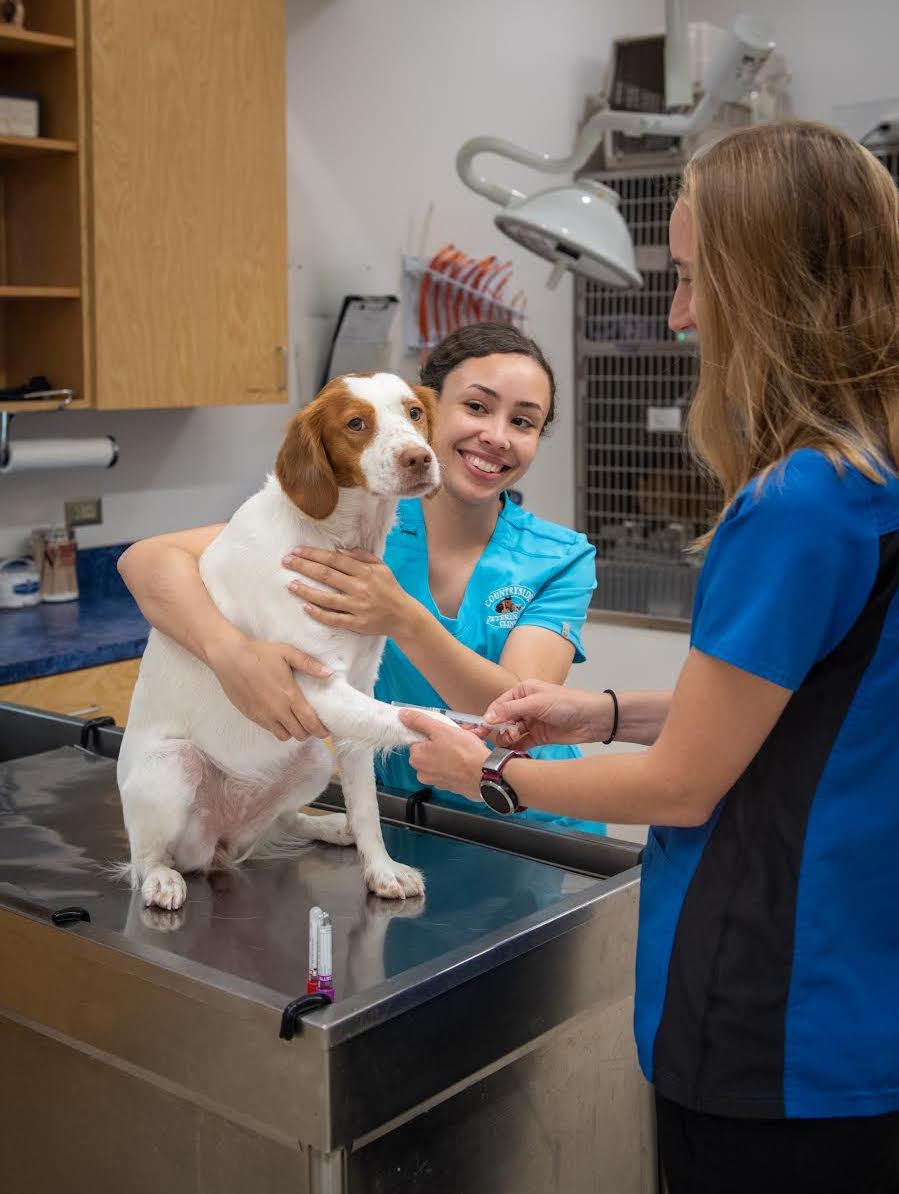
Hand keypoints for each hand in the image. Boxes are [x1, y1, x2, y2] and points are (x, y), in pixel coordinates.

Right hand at [205, 632, 331, 741]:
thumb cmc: (259, 653)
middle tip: (312, 725)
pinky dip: (277, 728)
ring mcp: (263, 715)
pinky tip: (279, 717)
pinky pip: (269, 730)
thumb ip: (309, 664)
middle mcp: (277, 710)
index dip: (321, 731)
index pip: (310, 722)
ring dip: (292, 732)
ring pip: (284, 736)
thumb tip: (329, 673)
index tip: (326, 731)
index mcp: (289, 696)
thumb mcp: (287, 653)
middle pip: (299, 734)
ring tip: (295, 722)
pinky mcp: (251, 716)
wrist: (229, 658)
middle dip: (309, 732)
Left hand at [282, 547, 412, 636]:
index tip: (297, 550)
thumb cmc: (389, 589)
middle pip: (327, 575)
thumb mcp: (381, 567)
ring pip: (327, 598)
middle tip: (286, 562)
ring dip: (307, 590)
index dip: (314, 554)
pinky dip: (319, 613)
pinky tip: (306, 607)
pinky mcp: (356, 623)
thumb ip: (361, 556)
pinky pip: (334, 618)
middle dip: (304, 567)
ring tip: (291, 585)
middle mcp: (360, 587)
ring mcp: (357, 606)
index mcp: (365, 572)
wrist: (403, 616)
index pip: (334, 559)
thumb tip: (338, 550)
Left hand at [398, 709, 489, 800]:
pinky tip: (470, 755)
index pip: (418, 739)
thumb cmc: (465, 754)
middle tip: (460, 734)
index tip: (445, 730)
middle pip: (430, 749)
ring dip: (453, 749)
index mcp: (416, 758)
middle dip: (445, 740)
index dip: (433, 732)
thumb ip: (419, 721)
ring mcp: (436, 780)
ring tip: (469, 743)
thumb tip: (403, 715)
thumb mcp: (441, 729)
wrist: (486, 776)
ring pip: (442, 758)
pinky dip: (458, 761)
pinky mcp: (450, 785)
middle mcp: (423, 772)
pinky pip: (451, 768)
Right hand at [482, 680, 611, 750]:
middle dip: (497, 729)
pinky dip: (514, 747)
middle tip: (493, 737)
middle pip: (502, 720)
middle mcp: (525, 706)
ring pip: (510, 732)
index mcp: (523, 692)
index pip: (499, 705)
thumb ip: (510, 710)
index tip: (480, 729)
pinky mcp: (538, 737)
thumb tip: (487, 717)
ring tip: (512, 740)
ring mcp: (531, 722)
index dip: (489, 717)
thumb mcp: (536, 703)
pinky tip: (511, 751)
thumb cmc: (568, 703)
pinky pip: (520, 743)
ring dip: (507, 738)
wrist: (592, 719)